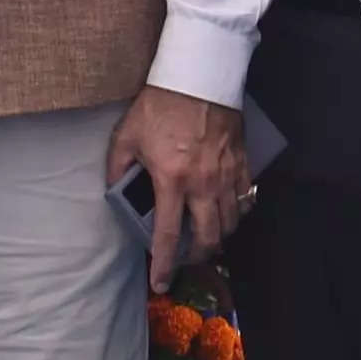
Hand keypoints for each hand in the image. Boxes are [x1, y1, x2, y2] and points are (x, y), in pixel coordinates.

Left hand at [111, 85, 250, 284]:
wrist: (198, 76)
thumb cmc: (159, 105)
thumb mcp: (126, 136)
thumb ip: (117, 168)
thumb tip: (114, 190)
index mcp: (172, 181)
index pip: (169, 236)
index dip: (164, 265)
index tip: (161, 282)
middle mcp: (203, 184)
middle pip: (209, 238)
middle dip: (198, 256)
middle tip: (187, 258)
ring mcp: (227, 175)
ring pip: (231, 223)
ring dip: (219, 237)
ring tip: (206, 237)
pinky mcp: (242, 162)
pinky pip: (246, 199)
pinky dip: (238, 213)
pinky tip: (227, 213)